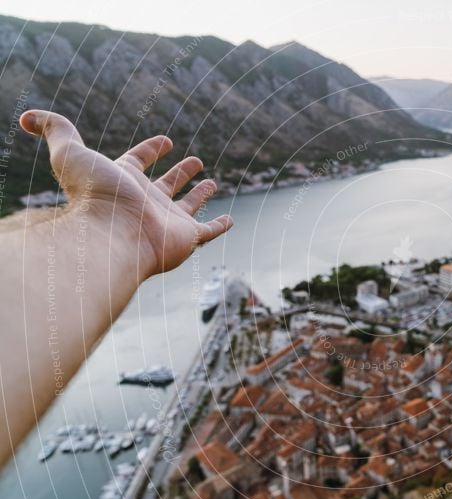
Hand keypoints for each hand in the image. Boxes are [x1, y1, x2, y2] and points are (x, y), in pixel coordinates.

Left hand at [20, 110, 232, 276]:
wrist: (114, 236)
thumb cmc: (94, 196)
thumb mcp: (70, 153)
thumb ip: (55, 130)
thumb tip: (27, 117)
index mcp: (125, 182)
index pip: (139, 161)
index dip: (151, 149)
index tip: (166, 141)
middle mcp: (146, 202)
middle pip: (166, 185)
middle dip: (180, 173)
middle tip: (195, 161)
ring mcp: (168, 221)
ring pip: (188, 206)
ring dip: (199, 195)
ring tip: (212, 183)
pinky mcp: (187, 238)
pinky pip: (208, 231)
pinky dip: (221, 226)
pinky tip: (231, 220)